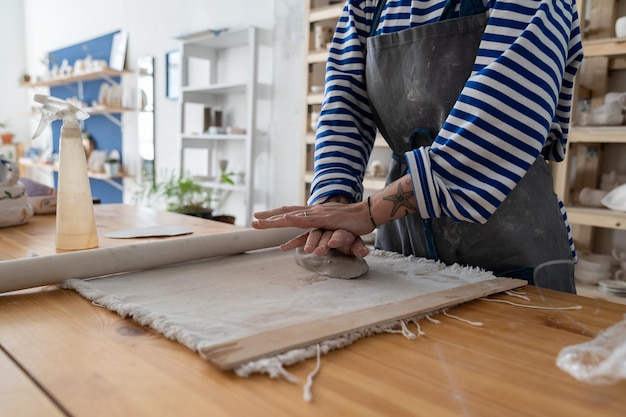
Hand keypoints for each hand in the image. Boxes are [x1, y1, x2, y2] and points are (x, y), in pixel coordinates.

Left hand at [252, 202, 374, 256]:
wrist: (367, 214)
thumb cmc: (352, 222)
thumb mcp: (331, 226)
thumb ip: (321, 229)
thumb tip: (312, 235)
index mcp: (313, 213)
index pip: (289, 213)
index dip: (274, 216)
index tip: (259, 219)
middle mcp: (313, 211)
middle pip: (286, 213)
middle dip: (269, 218)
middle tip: (252, 221)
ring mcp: (319, 214)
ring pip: (293, 215)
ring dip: (277, 218)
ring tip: (261, 221)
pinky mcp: (327, 219)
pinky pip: (309, 220)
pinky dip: (296, 219)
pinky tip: (285, 220)